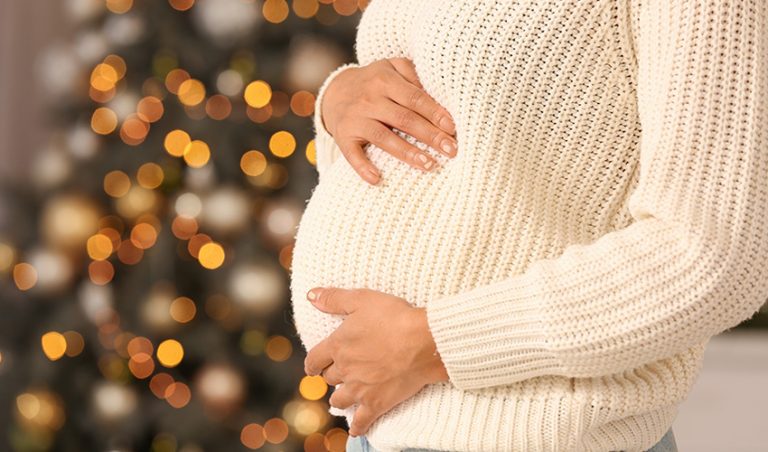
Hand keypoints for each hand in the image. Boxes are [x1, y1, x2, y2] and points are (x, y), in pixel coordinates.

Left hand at [303, 287, 448, 436]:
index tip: (313, 367)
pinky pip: (361, 421)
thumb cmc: (395, 317)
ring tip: (344, 397)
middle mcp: (345, 369)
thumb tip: (311, 295)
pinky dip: (357, 427)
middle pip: (329, 378)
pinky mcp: (377, 403)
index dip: (312, 363)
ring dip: (340, 398)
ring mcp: (360, 389)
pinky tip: (356, 430)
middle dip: (331, 376)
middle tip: (338, 374)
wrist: (424, 341)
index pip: (314, 359)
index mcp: (338, 345)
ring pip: (339, 400)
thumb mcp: (362, 299)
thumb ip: (334, 298)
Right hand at [321, 57, 458, 183]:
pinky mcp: (343, 136)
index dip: (434, 113)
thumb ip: (413, 74)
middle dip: (430, 136)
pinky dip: (363, 167)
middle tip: (451, 150)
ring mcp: (356, 119)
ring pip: (383, 138)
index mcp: (384, 80)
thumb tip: (439, 97)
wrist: (335, 91)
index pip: (415, 97)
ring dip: (407, 153)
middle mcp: (369, 99)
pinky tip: (377, 179)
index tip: (452, 128)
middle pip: (404, 119)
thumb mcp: (391, 67)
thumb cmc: (374, 82)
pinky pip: (352, 154)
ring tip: (429, 165)